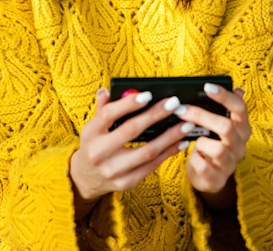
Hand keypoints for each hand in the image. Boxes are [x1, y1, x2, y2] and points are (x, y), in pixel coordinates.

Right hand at [70, 88, 194, 215]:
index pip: (108, 115)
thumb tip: (108, 90)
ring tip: (186, 124)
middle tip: (174, 104)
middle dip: (155, 115)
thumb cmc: (94, 144)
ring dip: (170, 136)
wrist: (86, 178)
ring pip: (147, 152)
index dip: (128, 104)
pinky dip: (168, 152)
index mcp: (90, 133)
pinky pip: (152, 166)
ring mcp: (113, 170)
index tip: (148, 94)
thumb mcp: (94, 126)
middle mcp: (99, 153)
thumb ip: (103, 107)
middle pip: (131, 131)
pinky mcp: (127, 182)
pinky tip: (180, 142)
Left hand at [174, 83, 250, 206]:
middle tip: (180, 109)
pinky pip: (204, 167)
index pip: (240, 108)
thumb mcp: (217, 125)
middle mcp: (240, 146)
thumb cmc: (211, 143)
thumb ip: (224, 109)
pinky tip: (192, 155)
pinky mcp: (218, 180)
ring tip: (193, 139)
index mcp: (242, 128)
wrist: (207, 176)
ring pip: (218, 149)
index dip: (224, 96)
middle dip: (201, 116)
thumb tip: (238, 88)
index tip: (206, 86)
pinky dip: (195, 159)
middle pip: (226, 127)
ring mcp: (230, 164)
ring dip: (200, 142)